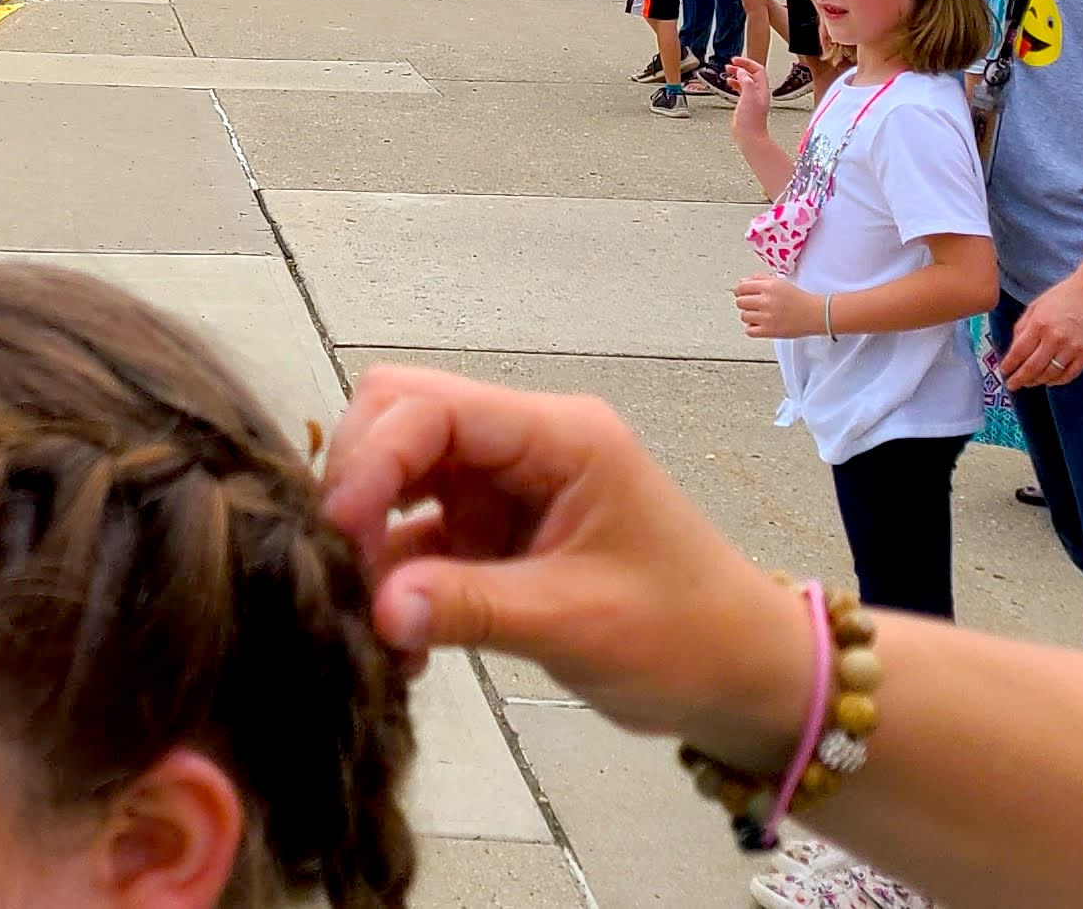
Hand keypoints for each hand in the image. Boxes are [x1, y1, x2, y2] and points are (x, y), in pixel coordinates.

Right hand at [318, 366, 804, 758]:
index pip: (431, 406)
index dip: (372, 458)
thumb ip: (470, 607)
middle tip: (344, 567)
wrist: (742, 677)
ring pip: (399, 477)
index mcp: (559, 435)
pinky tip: (397, 642)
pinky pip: (418, 536)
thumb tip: (374, 608)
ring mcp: (504, 487)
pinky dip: (396, 579)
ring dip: (370, 538)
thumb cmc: (685, 635)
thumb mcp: (576, 621)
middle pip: (401, 420)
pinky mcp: (493, 534)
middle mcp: (524, 445)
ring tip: (365, 614)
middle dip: (359, 486)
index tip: (340, 530)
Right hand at [722, 56, 773, 131]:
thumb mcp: (748, 97)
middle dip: (741, 67)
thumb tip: (741, 72)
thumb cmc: (751, 121)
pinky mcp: (745, 105)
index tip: (735, 60)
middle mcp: (758, 93)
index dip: (747, 63)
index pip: (758, 70)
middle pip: (751, 74)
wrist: (749, 136)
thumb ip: (746, 82)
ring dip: (737, 74)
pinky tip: (729, 83)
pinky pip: (741, 89)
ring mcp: (752, 99)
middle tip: (730, 65)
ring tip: (728, 71)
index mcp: (761, 89)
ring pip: (745, 81)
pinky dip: (735, 83)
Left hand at [735, 273, 823, 339]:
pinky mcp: (770, 331)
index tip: (743, 294)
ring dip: (750, 316)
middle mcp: (767, 301)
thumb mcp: (779, 282)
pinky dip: (752, 328)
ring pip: (743, 316)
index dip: (740, 291)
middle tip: (755, 305)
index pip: (741, 288)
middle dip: (745, 303)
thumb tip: (741, 283)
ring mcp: (767, 317)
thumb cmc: (798, 298)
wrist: (815, 314)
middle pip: (740, 302)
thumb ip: (759, 279)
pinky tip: (761, 324)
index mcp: (769, 287)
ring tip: (761, 315)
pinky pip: (749, 331)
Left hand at [993, 274, 1082, 387]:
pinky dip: (1058, 381)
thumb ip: (1022, 327)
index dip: (1009, 365)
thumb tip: (1013, 349)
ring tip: (1029, 383)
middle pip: (1032, 368)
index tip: (1004, 371)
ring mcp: (1072, 347)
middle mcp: (1054, 338)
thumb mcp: (1035, 306)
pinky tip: (1050, 381)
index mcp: (1039, 324)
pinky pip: (1070, 374)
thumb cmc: (1062, 297)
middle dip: (1019, 379)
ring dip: (1037, 381)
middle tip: (1012, 385)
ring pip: (1050, 374)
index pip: (1019, 352)